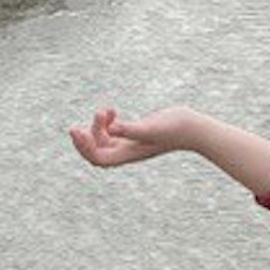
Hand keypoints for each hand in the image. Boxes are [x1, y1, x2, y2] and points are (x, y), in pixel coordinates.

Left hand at [69, 105, 189, 169]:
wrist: (194, 128)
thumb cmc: (175, 128)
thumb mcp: (151, 127)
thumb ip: (130, 129)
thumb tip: (111, 129)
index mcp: (128, 154)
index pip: (98, 158)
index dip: (84, 148)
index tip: (78, 130)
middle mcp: (127, 152)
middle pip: (96, 153)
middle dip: (83, 141)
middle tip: (75, 126)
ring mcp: (131, 144)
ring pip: (102, 142)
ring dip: (96, 127)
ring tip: (104, 111)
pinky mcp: (135, 133)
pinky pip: (112, 133)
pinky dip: (106, 123)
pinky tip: (112, 111)